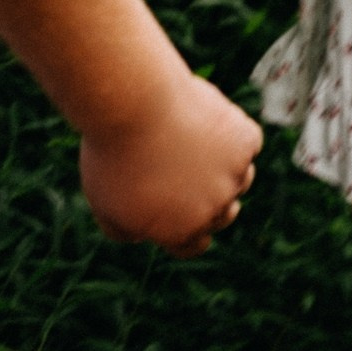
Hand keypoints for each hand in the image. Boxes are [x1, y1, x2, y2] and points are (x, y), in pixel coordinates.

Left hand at [80, 68, 261, 254]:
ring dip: (225, 169)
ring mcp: (235, 175)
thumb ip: (126, 230)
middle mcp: (215, 210)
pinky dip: (233, 135)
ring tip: (195, 144)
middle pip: (223, 215)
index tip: (174, 207)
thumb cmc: (113, 154)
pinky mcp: (245, 141)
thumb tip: (142, 236)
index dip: (184, 229)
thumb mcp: (103, 203)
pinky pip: (248, 144)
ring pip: (241, 179)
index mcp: (181, 232)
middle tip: (186, 172)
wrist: (134, 105)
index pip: (194, 246)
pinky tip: (208, 123)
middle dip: (208, 200)